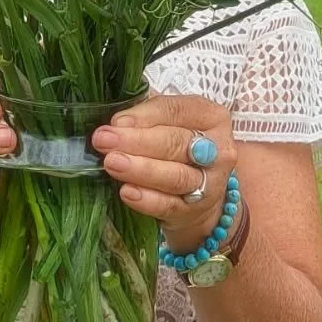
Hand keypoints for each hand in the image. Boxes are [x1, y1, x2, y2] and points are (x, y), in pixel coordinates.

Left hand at [92, 94, 237, 253]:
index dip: (145, 115)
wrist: (201, 193)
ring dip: (141, 169)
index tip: (116, 121)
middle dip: (137, 141)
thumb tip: (117, 121)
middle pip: (176, 143)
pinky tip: (127, 192)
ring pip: (176, 176)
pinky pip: (170, 205)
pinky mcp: (195, 211)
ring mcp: (210, 183)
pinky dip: (147, 200)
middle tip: (103, 140)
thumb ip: (146, 116)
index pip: (177, 110)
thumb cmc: (178, 146)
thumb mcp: (169, 122)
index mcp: (211, 117)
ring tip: (112, 163)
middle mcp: (218, 149)